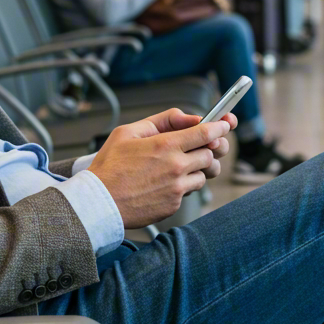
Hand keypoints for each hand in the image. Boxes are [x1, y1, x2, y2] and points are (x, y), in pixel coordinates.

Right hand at [89, 108, 232, 227]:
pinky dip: (182, 185)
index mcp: (165, 145)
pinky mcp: (174, 205)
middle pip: (211, 154)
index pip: (206, 132)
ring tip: (178, 166)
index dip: (220, 126)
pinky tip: (163, 183)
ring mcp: (177, 188)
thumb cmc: (110, 166)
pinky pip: (189, 192)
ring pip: (204, 175)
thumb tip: (189, 118)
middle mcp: (176, 167)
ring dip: (197, 169)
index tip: (225, 124)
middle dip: (209, 148)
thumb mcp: (128, 131)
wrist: (98, 202)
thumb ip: (162, 120)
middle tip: (200, 146)